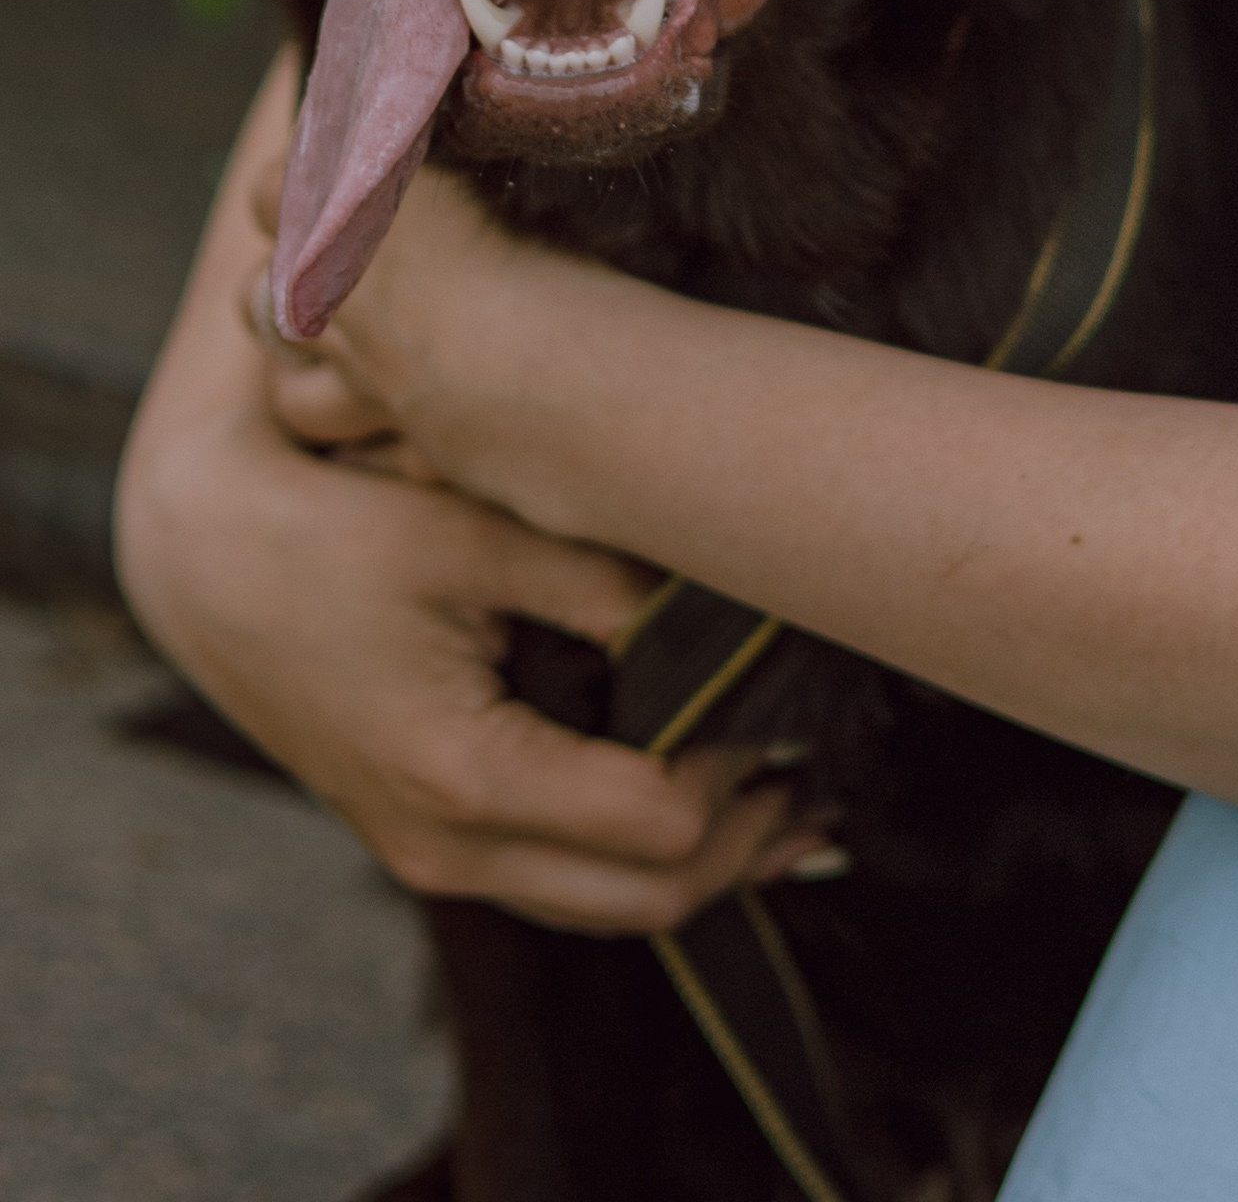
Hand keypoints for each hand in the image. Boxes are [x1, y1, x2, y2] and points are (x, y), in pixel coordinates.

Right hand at [124, 58, 827, 932]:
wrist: (211, 562)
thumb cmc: (339, 525)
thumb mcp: (475, 525)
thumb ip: (601, 574)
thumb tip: (726, 598)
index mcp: (465, 773)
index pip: (659, 823)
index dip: (748, 772)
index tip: (801, 705)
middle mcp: (448, 846)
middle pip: (648, 902)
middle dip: (748, 847)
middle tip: (827, 769)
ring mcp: (432, 857)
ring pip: (607, 911)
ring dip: (705, 865)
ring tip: (794, 791)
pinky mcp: (428, 839)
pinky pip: (559, 883)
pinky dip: (639, 858)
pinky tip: (701, 794)